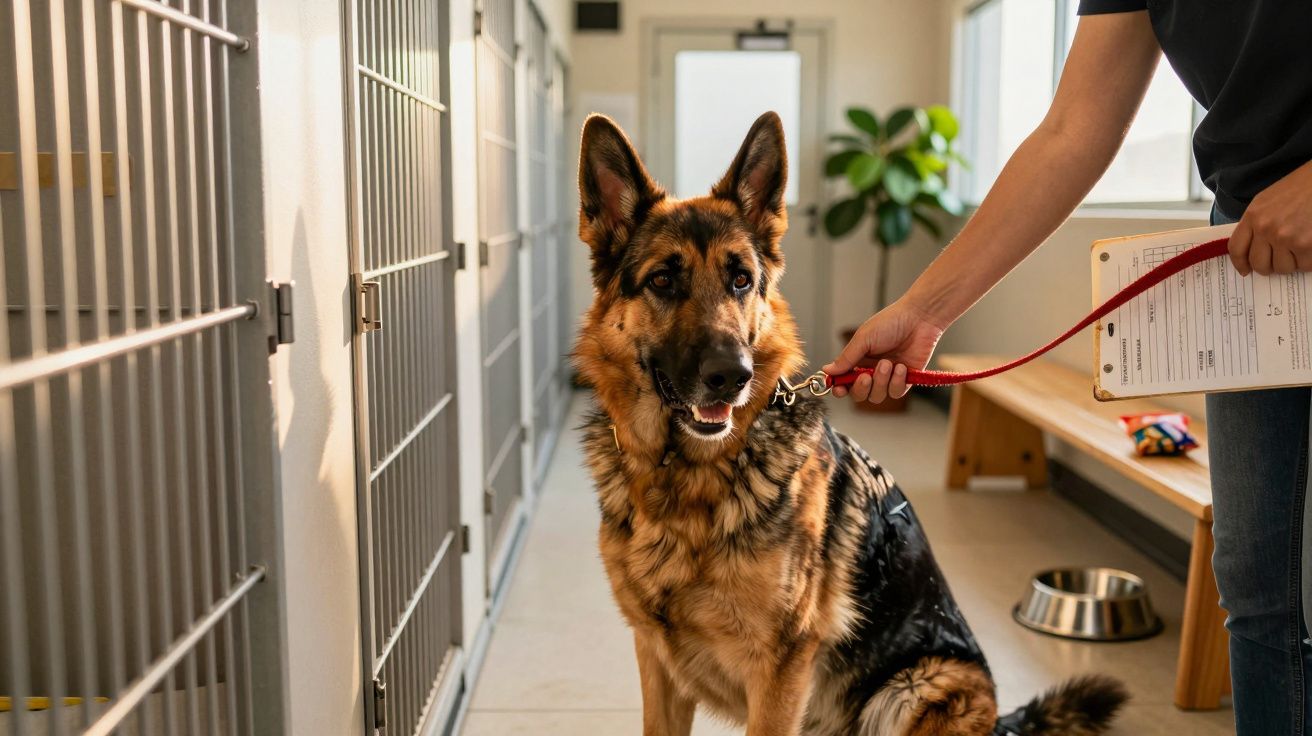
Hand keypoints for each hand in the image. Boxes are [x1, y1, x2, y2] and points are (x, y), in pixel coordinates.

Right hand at [823, 299, 945, 404]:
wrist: (919, 319)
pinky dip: (897, 382)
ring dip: (881, 382)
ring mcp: (888, 377)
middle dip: (860, 389)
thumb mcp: (863, 339)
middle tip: (865, 377)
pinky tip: (902, 366)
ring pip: (877, 396)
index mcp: (858, 360)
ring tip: (888, 363)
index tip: (838, 388)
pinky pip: (896, 393)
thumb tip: (827, 371)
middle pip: (859, 395)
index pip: (844, 381)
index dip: (839, 388)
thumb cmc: (890, 322)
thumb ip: (846, 358)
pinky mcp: (905, 380)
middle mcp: (871, 371)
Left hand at [1228, 160, 1311, 275]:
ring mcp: (1286, 238)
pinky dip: (1308, 261)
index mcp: (1253, 216)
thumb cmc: (1301, 187)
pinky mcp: (1306, 245)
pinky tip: (1311, 248)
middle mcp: (1266, 229)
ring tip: (1299, 249)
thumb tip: (1254, 248)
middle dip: (1269, 267)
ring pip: (1282, 268)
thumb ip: (1258, 222)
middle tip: (1279, 261)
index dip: (1240, 263)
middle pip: (1259, 264)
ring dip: (1291, 263)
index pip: (1236, 249)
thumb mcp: (1268, 200)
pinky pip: (1304, 265)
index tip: (1246, 270)